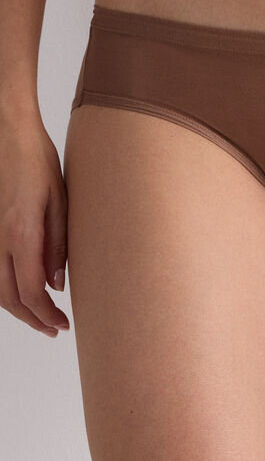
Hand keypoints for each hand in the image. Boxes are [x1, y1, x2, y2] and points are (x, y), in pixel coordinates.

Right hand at [0, 113, 69, 336]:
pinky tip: (21, 290)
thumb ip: (58, 245)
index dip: (46, 315)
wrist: (8, 133)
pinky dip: (4, 288)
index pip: (30, 292)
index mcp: (20, 234)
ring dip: (16, 307)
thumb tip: (57, 284)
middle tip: (54, 328)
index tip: (62, 325)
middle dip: (32, 319)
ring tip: (40, 315)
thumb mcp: (60, 201)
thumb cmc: (36, 160)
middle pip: (8, 298)